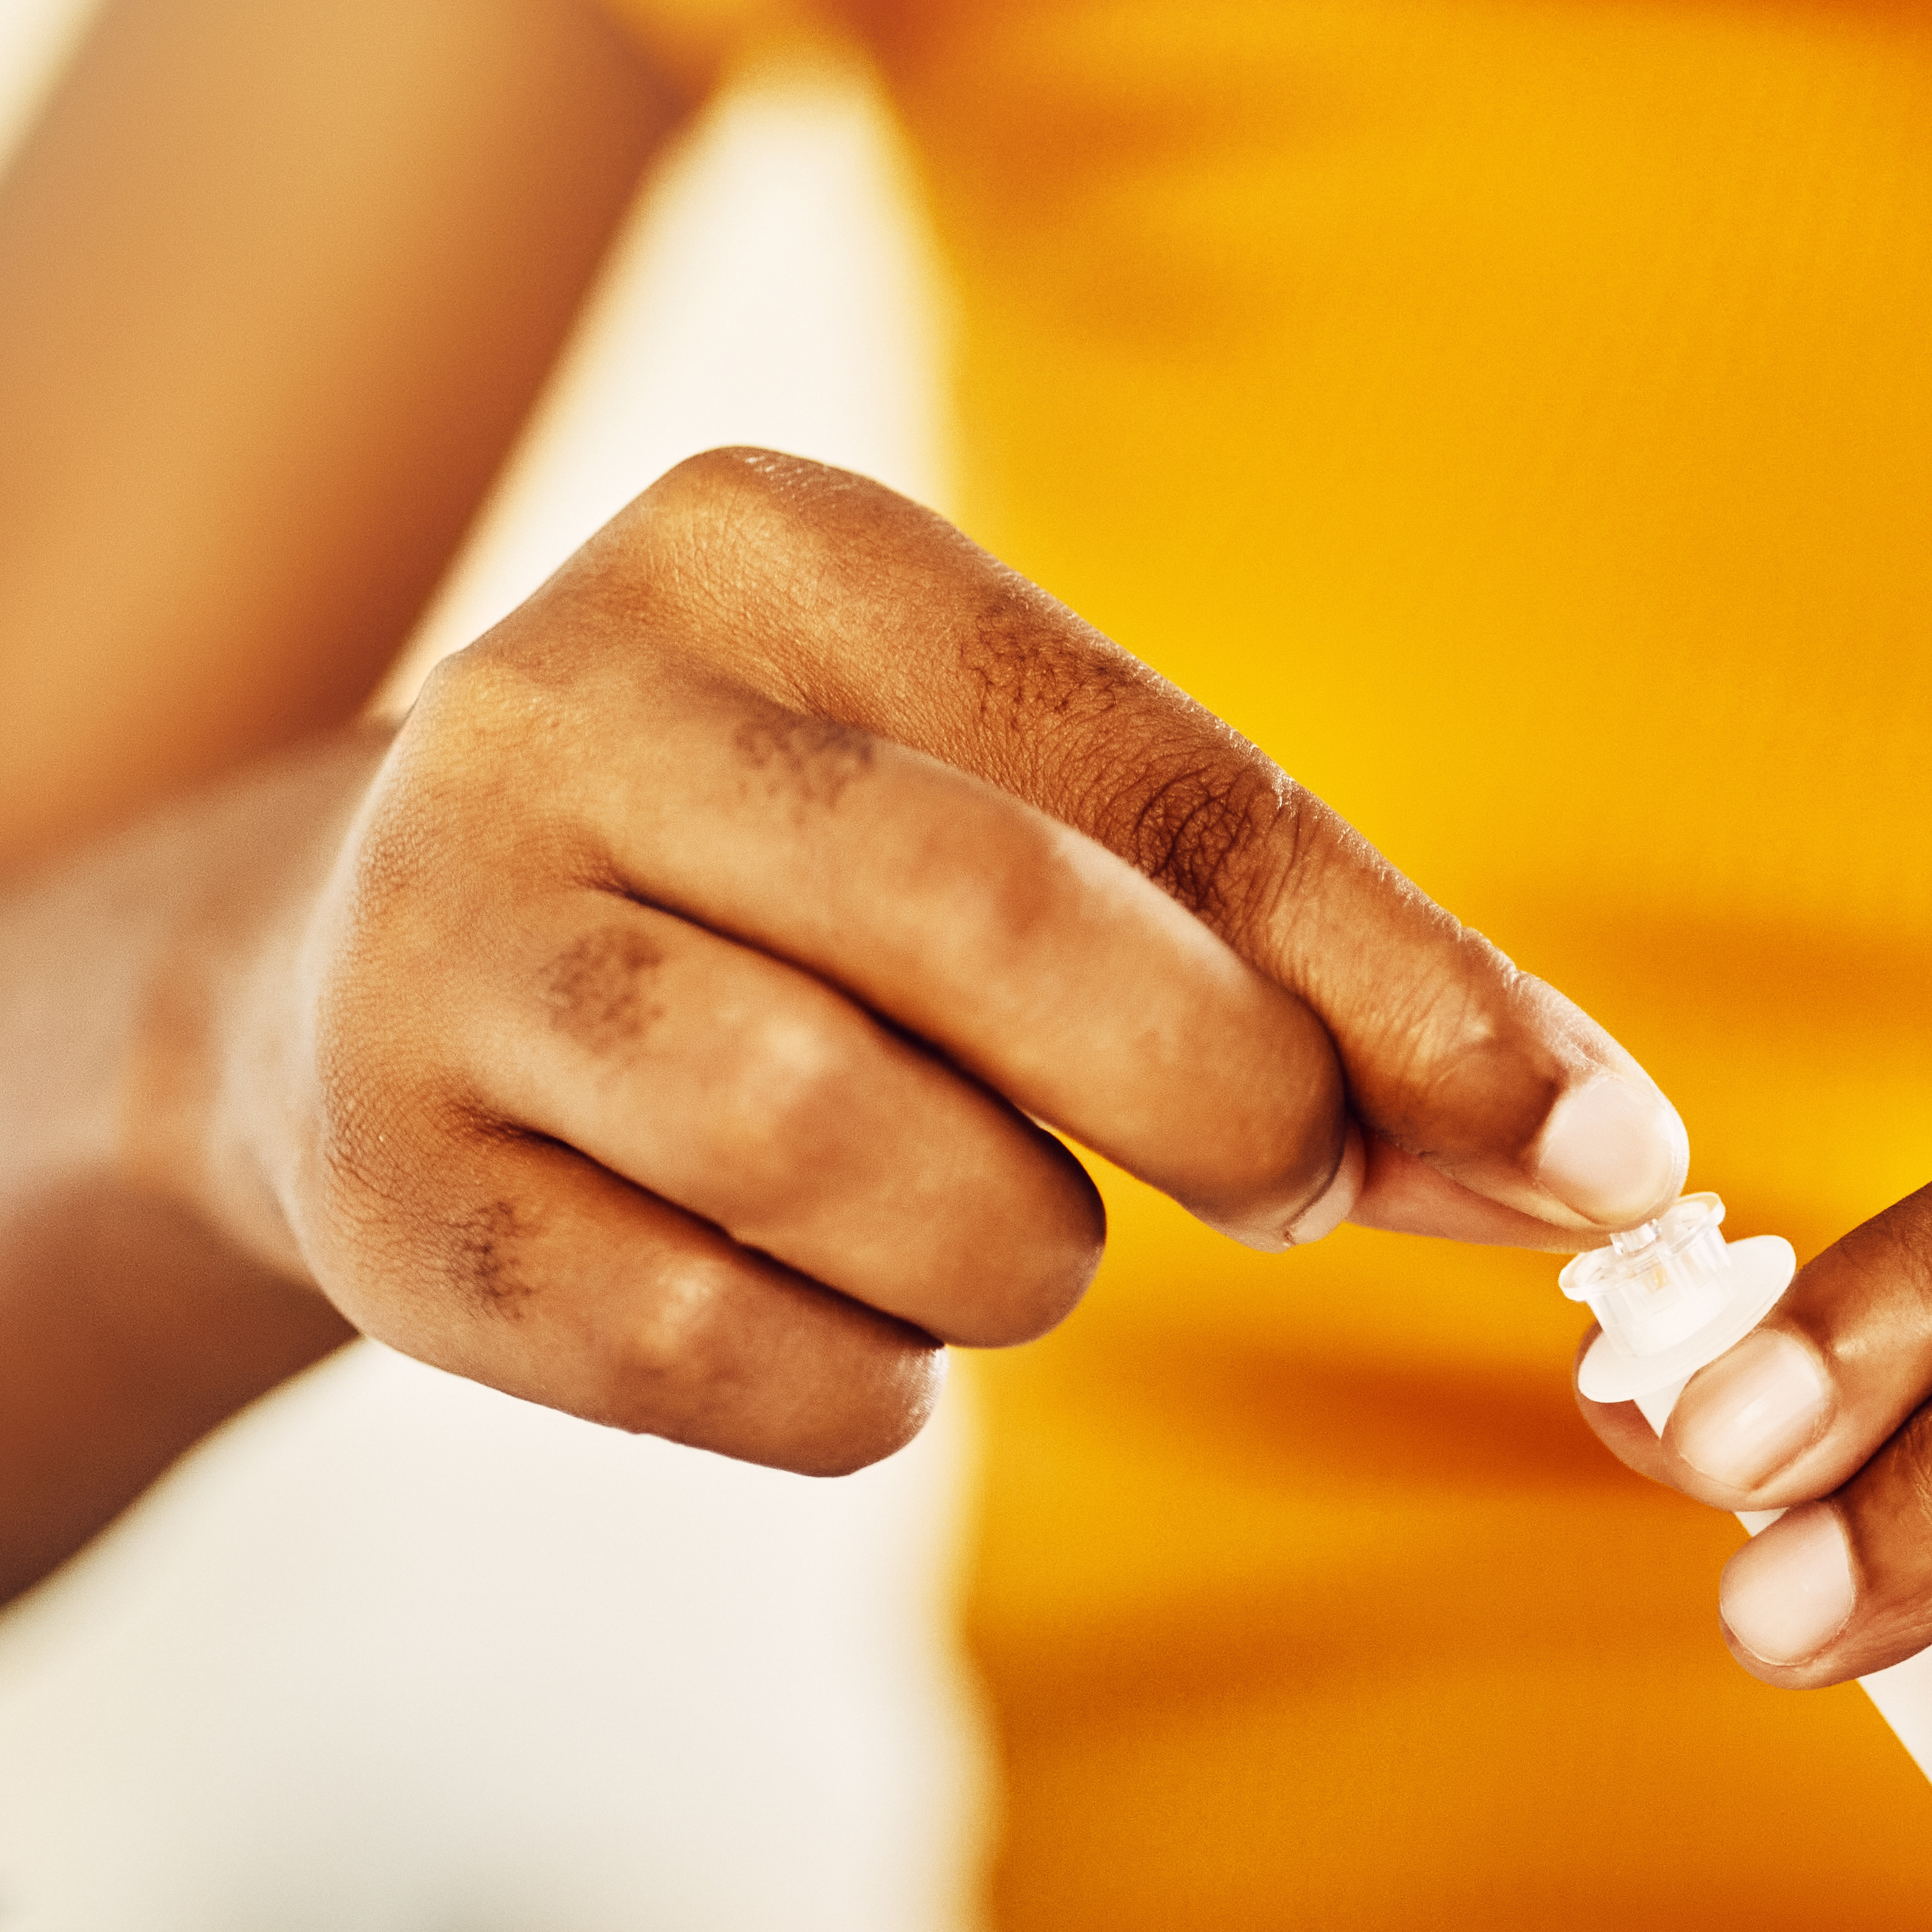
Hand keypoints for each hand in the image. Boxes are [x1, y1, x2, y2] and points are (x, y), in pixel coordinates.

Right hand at [189, 448, 1689, 1468]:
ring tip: (996, 1229)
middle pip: (1000, 927)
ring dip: (1012, 1255)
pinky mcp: (390, 1198)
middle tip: (1300, 1192)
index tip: (1604, 1152)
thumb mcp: (1003, 821)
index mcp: (764, 544)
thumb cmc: (775, 900)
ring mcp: (441, 946)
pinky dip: (858, 1387)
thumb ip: (1287, 960)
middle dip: (1232, 1100)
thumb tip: (1594, 1159)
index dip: (1407, 983)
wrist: (327, 990)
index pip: (1160, 769)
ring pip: (849, 1149)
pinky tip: (843, 1325)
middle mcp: (567, 703)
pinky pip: (723, 1354)